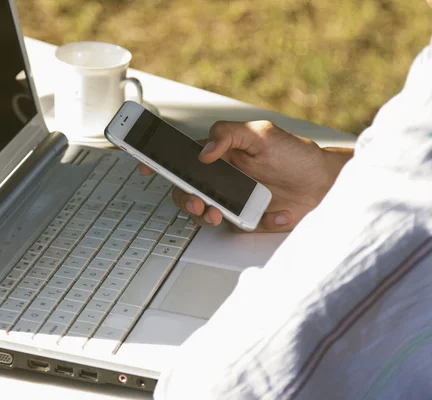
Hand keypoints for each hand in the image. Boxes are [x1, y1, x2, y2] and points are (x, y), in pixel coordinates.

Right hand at [139, 120, 352, 231]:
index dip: (160, 160)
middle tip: (195, 200)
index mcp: (220, 154)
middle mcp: (221, 177)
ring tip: (218, 214)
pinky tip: (276, 212)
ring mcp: (231, 199)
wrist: (323, 185)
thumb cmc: (297, 155)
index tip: (145, 163)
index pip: (183, 156)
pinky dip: (254, 221)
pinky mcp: (244, 219)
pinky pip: (235, 226)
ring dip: (205, 215)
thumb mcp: (263, 134)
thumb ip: (230, 134)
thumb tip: (203, 151)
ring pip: (202, 211)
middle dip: (183, 197)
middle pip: (184, 188)